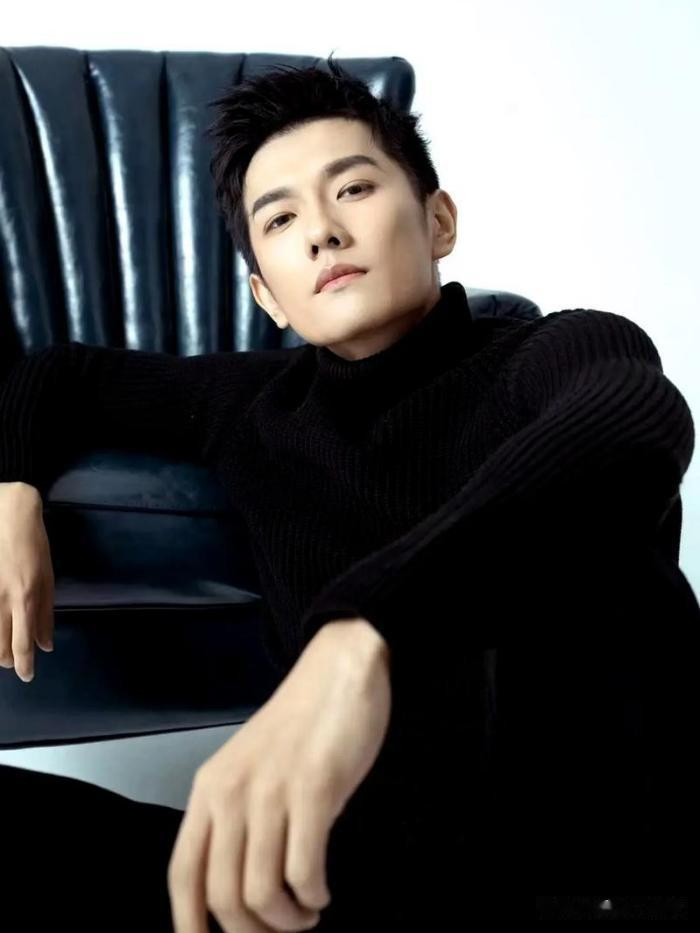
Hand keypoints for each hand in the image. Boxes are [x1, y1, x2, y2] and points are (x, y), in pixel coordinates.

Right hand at [0, 482, 54, 681]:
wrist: (8, 513)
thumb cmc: (33, 544)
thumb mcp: (47, 577)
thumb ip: (46, 613)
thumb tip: (46, 645)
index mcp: (26, 597)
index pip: (24, 644)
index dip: (24, 665)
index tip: (26, 677)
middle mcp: (2, 600)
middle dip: (7, 660)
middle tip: (12, 663)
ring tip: (2, 652)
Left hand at [167, 617, 390, 932]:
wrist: (338, 671)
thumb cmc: (299, 724)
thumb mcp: (249, 768)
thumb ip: (236, 817)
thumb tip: (236, 889)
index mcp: (209, 789)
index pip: (182, 874)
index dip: (190, 925)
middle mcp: (231, 793)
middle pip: (223, 896)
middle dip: (254, 932)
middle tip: (284, 929)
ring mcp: (272, 790)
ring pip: (262, 892)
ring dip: (288, 920)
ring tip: (307, 912)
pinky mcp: (314, 788)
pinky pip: (303, 870)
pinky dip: (313, 895)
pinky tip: (322, 890)